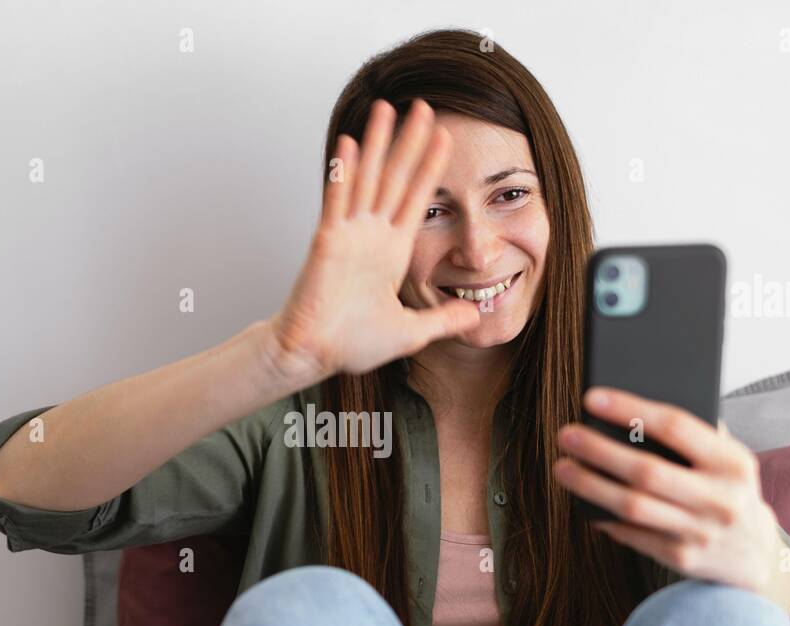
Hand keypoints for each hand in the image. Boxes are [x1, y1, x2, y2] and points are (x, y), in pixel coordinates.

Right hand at [265, 98, 481, 384]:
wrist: (314, 355)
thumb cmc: (350, 344)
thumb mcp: (411, 332)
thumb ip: (444, 320)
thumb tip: (475, 316)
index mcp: (391, 252)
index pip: (417, 200)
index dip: (431, 168)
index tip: (445, 137)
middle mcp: (371, 236)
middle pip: (395, 178)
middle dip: (409, 141)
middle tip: (422, 106)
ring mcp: (348, 235)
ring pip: (367, 179)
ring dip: (377, 143)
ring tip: (386, 108)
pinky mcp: (327, 242)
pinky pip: (337, 201)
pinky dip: (343, 173)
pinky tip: (350, 145)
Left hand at [552, 386, 788, 600]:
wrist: (757, 554)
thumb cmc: (730, 491)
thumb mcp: (730, 460)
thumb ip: (696, 437)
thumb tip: (631, 412)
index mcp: (734, 463)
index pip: (676, 426)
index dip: (630, 409)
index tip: (592, 398)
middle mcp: (720, 498)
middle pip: (646, 470)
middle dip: (599, 450)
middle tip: (567, 435)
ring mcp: (700, 532)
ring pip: (632, 506)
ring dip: (590, 485)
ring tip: (563, 468)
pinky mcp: (682, 558)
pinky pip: (632, 534)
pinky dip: (605, 517)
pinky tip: (585, 501)